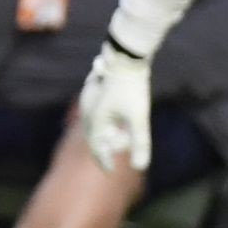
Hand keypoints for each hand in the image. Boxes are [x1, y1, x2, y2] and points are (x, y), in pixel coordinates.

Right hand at [75, 42, 152, 172]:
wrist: (126, 57)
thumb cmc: (132, 87)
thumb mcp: (139, 117)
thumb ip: (139, 142)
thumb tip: (140, 166)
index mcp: (94, 120)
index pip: (96, 147)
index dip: (103, 160)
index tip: (109, 171)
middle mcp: (87, 112)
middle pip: (93, 136)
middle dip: (106, 145)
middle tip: (121, 147)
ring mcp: (88, 100)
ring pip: (93, 124)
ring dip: (104, 132)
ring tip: (120, 132)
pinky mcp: (93, 92)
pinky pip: (95, 113)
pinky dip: (104, 121)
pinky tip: (116, 117)